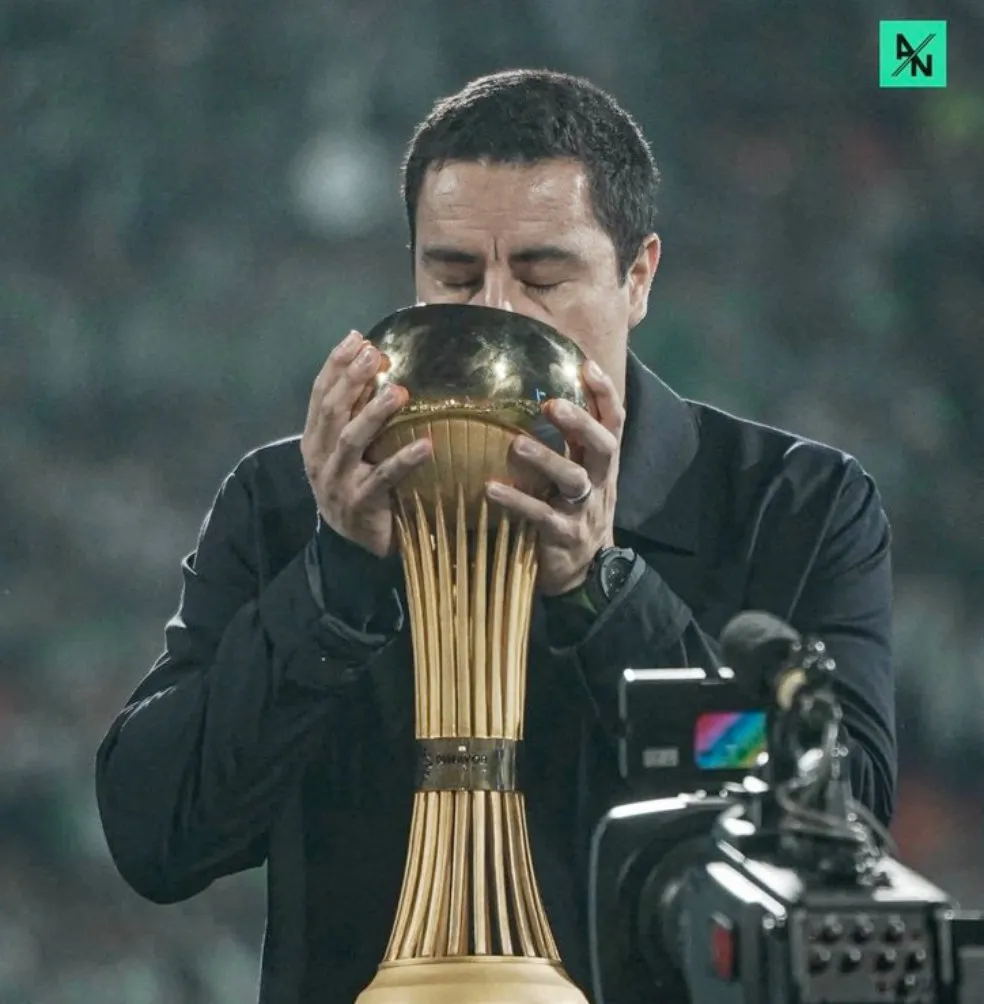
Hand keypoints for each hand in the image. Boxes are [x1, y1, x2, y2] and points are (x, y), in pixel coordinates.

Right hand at [301, 330, 432, 557]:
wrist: (357, 541)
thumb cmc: (361, 484)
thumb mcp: (354, 447)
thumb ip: (358, 412)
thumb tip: (376, 364)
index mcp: (315, 439)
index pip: (320, 394)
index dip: (336, 364)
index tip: (357, 338)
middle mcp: (319, 458)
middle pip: (333, 411)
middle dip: (353, 379)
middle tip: (376, 354)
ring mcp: (336, 482)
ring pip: (351, 440)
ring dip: (374, 413)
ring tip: (399, 392)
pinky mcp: (359, 504)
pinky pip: (382, 478)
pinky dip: (404, 460)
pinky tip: (426, 445)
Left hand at [485, 360, 622, 595]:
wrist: (584, 571)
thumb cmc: (573, 512)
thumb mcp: (579, 475)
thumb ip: (570, 443)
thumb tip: (541, 397)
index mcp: (602, 464)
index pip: (613, 422)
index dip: (604, 394)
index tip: (586, 364)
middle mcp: (599, 482)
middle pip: (602, 446)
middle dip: (580, 423)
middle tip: (552, 404)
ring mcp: (583, 510)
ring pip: (574, 480)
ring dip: (546, 460)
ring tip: (516, 446)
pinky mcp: (562, 535)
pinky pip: (541, 515)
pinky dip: (516, 501)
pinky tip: (491, 489)